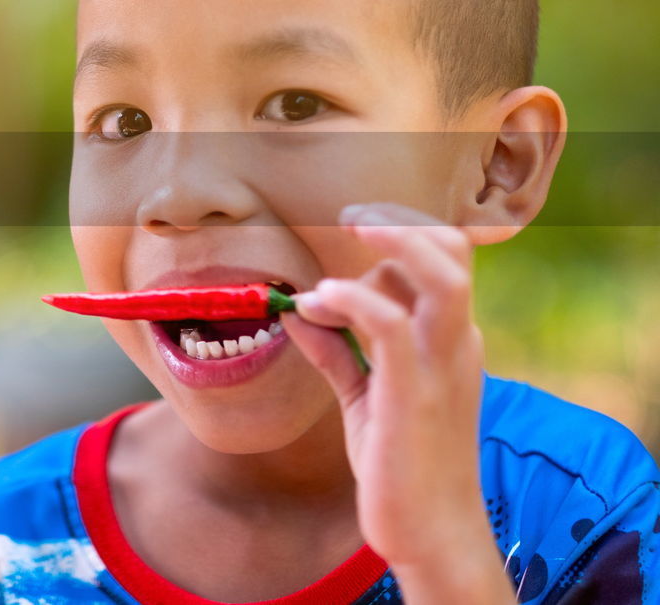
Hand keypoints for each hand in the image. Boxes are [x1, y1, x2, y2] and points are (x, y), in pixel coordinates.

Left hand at [280, 202, 513, 602]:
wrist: (430, 534)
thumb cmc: (403, 464)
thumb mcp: (365, 397)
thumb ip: (337, 351)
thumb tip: (296, 311)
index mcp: (449, 339)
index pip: (441, 259)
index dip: (397, 237)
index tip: (348, 240)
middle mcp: (455, 344)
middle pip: (453, 253)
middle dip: (402, 221)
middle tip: (351, 216)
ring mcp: (441, 368)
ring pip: (443, 278)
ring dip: (394, 242)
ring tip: (349, 229)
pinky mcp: (414, 397)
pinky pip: (392, 327)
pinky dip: (356, 300)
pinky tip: (320, 301)